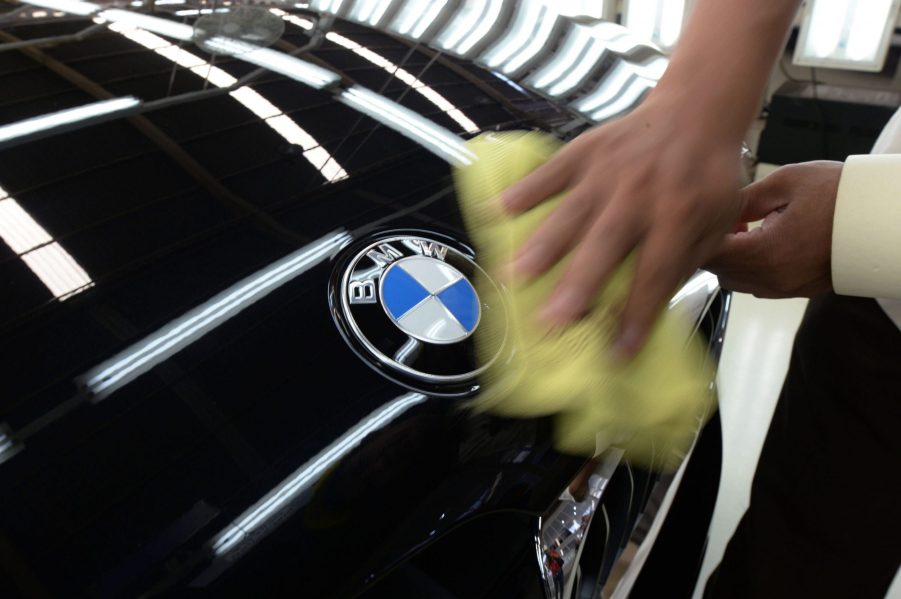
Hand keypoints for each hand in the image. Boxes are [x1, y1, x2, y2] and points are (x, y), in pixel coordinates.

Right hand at [499, 97, 742, 358]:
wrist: (696, 112)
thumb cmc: (705, 177)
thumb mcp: (714, 223)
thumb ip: (684, 264)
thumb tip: (646, 310)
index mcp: (680, 215)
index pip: (654, 274)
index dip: (636, 315)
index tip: (616, 353)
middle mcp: (640, 194)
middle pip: (605, 245)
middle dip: (577, 285)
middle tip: (551, 321)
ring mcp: (608, 171)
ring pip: (570, 212)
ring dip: (541, 246)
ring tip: (513, 276)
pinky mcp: (585, 150)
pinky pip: (550, 172)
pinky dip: (523, 191)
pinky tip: (495, 212)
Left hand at [705, 161, 841, 297]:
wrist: (882, 217)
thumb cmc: (839, 195)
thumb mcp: (786, 183)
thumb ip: (744, 200)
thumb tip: (719, 212)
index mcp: (767, 252)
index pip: (712, 256)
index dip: (705, 237)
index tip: (713, 219)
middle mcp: (774, 278)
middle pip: (721, 272)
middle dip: (717, 249)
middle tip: (732, 222)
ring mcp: (787, 289)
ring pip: (737, 282)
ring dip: (733, 261)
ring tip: (750, 232)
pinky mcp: (798, 291)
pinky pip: (759, 286)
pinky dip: (752, 269)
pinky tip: (766, 243)